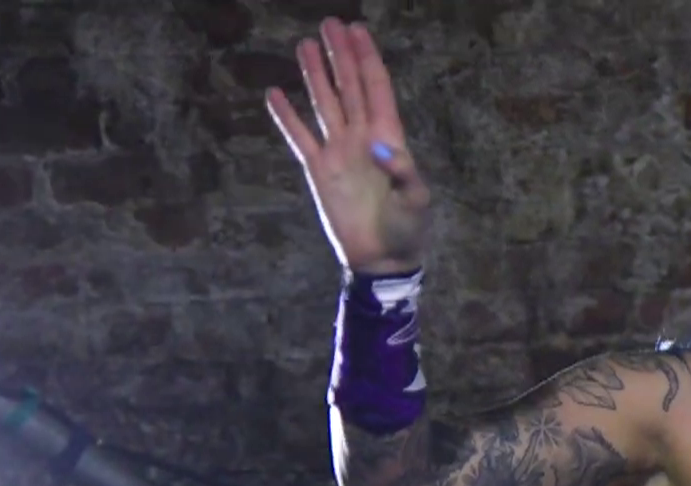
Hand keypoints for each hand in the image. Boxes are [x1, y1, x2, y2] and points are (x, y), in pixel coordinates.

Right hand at [265, 19, 430, 274]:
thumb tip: (380, 147)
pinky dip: (286, 117)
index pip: (376, 88)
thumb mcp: (416, 201)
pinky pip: (298, 137)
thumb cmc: (408, 228)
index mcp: (388, 138)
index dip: (367, 58)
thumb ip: (403, 173)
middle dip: (341, 55)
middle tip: (330, 23)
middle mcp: (362, 137)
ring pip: (324, 103)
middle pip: (349, 86)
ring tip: (304, 44)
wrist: (383, 257)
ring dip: (315, 74)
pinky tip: (274, 94)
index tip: (357, 30)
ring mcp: (338, 151)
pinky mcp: (318, 170)